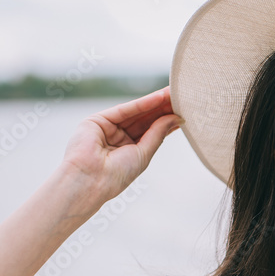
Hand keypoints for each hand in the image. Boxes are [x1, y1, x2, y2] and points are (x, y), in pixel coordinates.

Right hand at [60, 86, 182, 200]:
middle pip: (145, 119)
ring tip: (174, 94)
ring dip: (155, 103)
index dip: (167, 121)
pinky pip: (125, 110)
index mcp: (129, 150)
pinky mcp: (97, 120)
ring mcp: (108, 128)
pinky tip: (158, 98)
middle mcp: (118, 138)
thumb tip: (175, 118)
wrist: (90, 181)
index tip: (183, 111)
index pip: (151, 131)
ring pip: (136, 112)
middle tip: (182, 97)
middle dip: (163, 109)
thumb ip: (158, 134)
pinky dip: (142, 103)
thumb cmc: (116, 175)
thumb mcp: (143, 153)